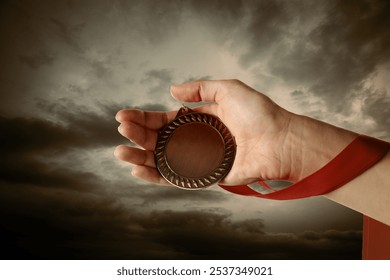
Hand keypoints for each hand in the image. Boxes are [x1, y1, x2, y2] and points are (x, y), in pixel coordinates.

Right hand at [115, 79, 355, 185]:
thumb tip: (170, 92)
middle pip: (160, 140)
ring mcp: (200, 160)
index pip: (165, 121)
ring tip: (121, 152)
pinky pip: (177, 179)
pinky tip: (138, 170)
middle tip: (121, 130)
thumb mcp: (229, 89)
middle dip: (138, 135)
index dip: (145, 118)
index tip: (125, 115)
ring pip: (163, 161)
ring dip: (140, 157)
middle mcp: (198, 141)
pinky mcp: (206, 178)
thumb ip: (200, 90)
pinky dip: (156, 176)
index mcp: (201, 121)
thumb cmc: (260, 114)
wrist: (280, 141)